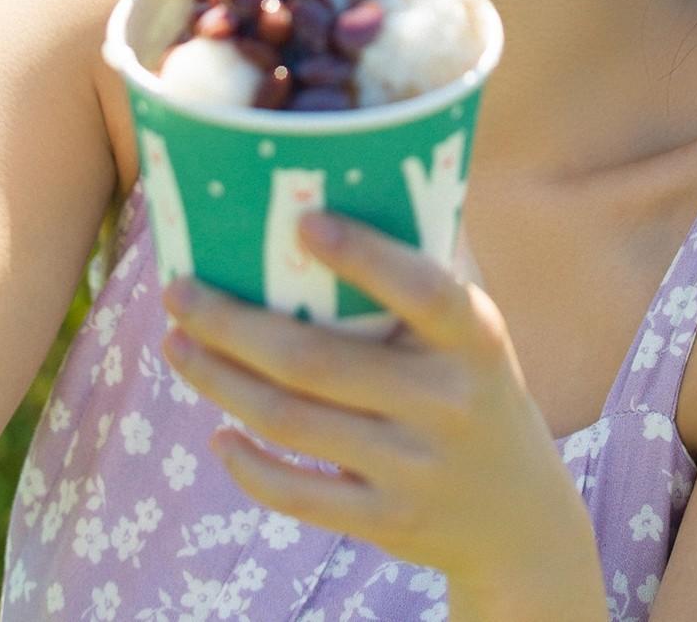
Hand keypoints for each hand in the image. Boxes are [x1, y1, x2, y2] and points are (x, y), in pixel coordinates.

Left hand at [161, 208, 604, 613]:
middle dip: (232, 323)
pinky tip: (217, 432)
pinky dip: (248, 466)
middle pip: (316, 361)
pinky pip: (299, 494)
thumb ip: (432, 265)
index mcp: (474, 337)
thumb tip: (367, 176)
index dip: (363, 255)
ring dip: (220, 382)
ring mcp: (414, 467)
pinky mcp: (386, 521)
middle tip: (178, 290)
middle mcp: (445, 401)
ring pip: (293, 421)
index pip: (421, 288)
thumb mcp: (475, 332)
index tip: (302, 220)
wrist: (520, 518)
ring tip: (176, 345)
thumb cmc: (477, 389)